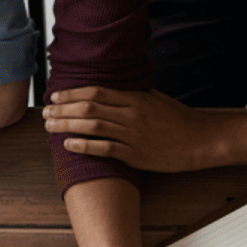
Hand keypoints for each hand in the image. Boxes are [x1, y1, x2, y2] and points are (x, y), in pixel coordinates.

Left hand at [44, 88, 219, 172]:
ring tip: (50, 126)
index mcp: (135, 99)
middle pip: (89, 108)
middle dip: (64, 109)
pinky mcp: (136, 154)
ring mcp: (133, 135)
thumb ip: (135, 96)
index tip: (56, 96)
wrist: (200, 141)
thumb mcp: (157, 100)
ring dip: (68, 125)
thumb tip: (116, 91)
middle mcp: (131, 115)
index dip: (73, 93)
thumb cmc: (180, 120)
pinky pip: (105, 149)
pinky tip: (68, 144)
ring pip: (93, 127)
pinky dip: (85, 146)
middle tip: (46, 112)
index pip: (96, 92)